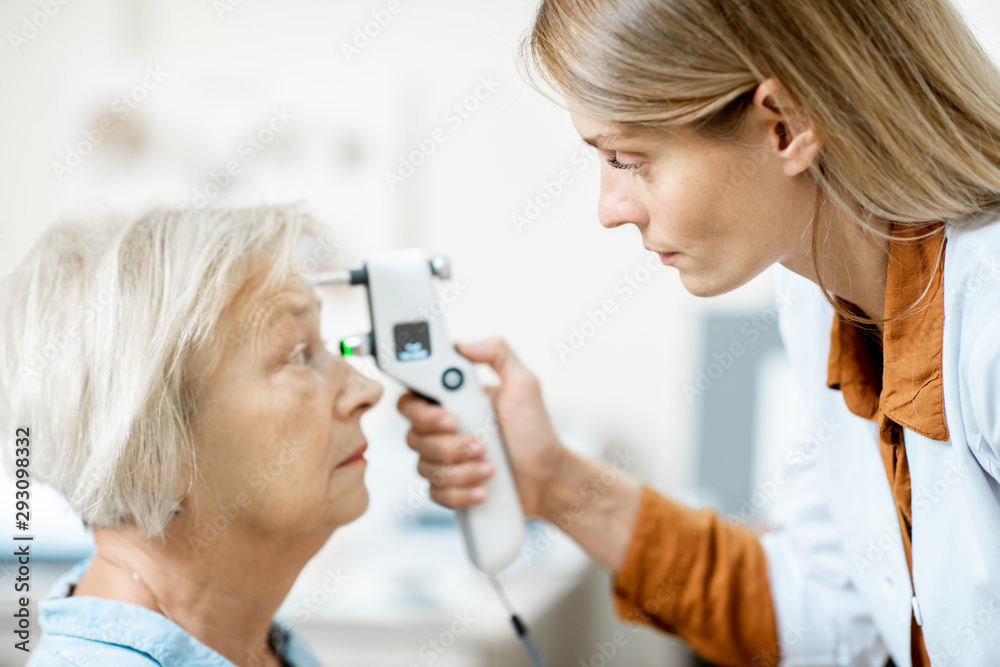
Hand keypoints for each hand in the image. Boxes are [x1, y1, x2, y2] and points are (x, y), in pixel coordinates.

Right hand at [396, 337, 566, 518]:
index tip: (450, 417)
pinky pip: (436, 493)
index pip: (411, 402)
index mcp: (449, 402)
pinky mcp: (448, 488)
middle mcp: (439, 431)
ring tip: (491, 467)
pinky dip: (461, 492)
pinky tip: (484, 489)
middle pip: (412, 437)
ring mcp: (441, 461)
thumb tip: (464, 346)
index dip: (421, 411)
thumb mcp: (523, 384)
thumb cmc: (534, 429)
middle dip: (446, 444)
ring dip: (460, 469)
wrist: (547, 475)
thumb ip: (498, 353)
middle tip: (479, 444)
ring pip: (424, 467)